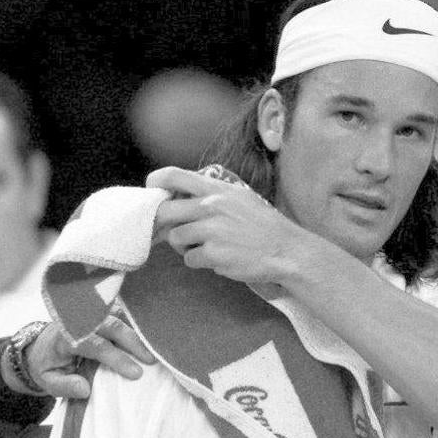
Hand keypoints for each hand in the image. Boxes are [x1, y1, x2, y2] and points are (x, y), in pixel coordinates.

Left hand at [25, 317, 154, 398]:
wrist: (41, 345)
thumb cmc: (48, 365)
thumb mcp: (48, 381)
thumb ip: (65, 386)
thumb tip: (85, 389)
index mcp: (65, 337)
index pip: (93, 345)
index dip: (115, 358)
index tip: (136, 373)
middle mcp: (78, 320)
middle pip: (109, 325)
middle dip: (132, 341)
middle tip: (152, 360)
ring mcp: (90, 314)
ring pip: (117, 315)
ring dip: (137, 329)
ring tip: (158, 346)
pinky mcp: (99, 312)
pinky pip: (120, 312)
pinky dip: (136, 320)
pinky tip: (152, 332)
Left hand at [147, 166, 308, 286]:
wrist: (286, 250)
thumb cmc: (261, 225)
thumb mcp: (238, 198)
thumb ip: (210, 195)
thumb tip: (178, 199)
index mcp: (217, 189)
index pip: (173, 175)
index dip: (155, 182)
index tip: (151, 192)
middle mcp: (211, 206)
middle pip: (164, 212)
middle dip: (163, 225)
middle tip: (173, 231)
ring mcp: (211, 230)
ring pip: (175, 238)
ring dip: (184, 246)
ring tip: (204, 247)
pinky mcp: (214, 254)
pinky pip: (189, 259)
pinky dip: (199, 262)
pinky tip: (217, 258)